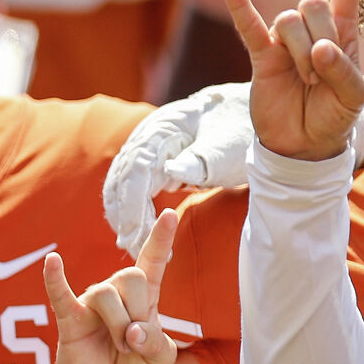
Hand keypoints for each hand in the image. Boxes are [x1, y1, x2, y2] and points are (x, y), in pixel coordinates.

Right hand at [44, 211, 179, 363]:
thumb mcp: (161, 361)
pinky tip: (52, 262)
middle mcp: (117, 295)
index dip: (161, 238)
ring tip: (121, 348)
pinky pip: (60, 295)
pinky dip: (55, 279)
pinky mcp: (69, 320)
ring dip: (119, 323)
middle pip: (132, 276)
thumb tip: (133, 332)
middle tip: (135, 342)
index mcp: (145, 299)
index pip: (153, 261)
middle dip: (139, 311)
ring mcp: (91, 306)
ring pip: (106, 293)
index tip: (171, 213)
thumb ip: (157, 343)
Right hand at [102, 83, 252, 252]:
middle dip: (124, 216)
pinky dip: (129, 207)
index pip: (135, 172)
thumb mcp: (225, 149)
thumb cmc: (237, 132)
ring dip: (122, 215)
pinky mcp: (150, 160)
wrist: (242, 115)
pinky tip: (135, 228)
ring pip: (121, 184)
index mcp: (160, 130)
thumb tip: (170, 172)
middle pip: (122, 180)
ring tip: (131, 245)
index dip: (132, 207)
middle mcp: (145, 137)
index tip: (135, 236)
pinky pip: (131, 185)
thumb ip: (198, 161)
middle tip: (132, 249)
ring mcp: (144, 147)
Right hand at [223, 0, 363, 163]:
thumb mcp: (352, 98)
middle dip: (322, 40)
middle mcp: (312, 29)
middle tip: (323, 76)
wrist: (304, 144)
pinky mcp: (261, 54)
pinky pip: (248, 24)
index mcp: (342, 33)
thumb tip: (319, 50)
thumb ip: (343, 72)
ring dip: (300, 54)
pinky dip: (239, 3)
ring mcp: (284, 40)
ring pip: (289, 20)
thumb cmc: (334, 114)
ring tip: (306, 82)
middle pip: (314, 4)